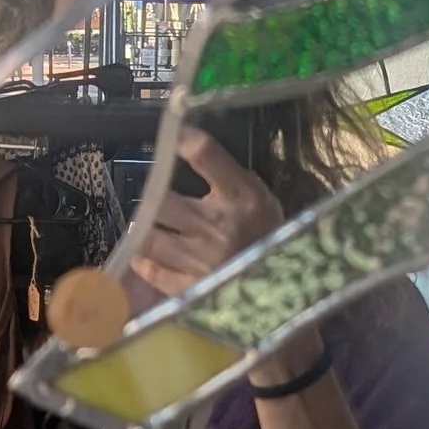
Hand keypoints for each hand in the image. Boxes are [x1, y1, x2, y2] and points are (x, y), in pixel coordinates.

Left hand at [135, 128, 282, 298]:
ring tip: (148, 226)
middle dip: (151, 197)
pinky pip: (150, 270)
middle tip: (151, 198)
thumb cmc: (269, 238)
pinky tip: (148, 255)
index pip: (205, 154)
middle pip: (160, 200)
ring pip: (148, 237)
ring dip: (143, 229)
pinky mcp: (187, 290)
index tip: (171, 134)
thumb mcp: (261, 200)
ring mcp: (199, 261)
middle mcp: (217, 227)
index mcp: (242, 199)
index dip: (182, 138)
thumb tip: (189, 151)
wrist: (284, 294)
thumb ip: (230, 179)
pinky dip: (144, 261)